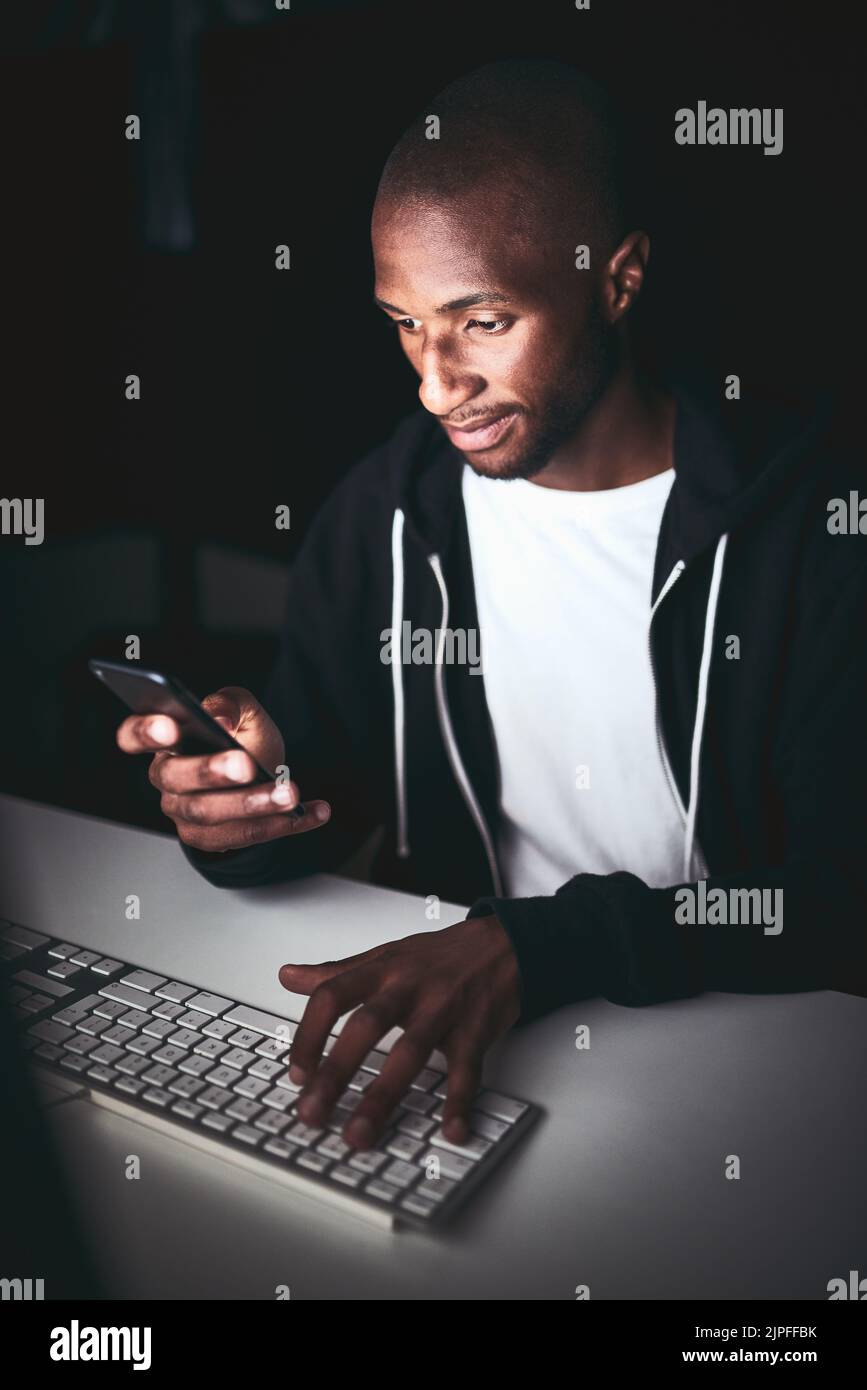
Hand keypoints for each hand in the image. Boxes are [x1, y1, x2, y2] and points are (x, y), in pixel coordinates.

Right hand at [115, 685, 330, 850]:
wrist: (261, 775)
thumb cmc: (242, 737)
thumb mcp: (243, 711)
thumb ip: (230, 703)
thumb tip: (219, 717)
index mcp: (166, 741)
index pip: (134, 734)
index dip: (144, 732)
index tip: (169, 725)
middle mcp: (167, 778)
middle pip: (177, 778)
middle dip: (212, 771)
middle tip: (247, 765)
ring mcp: (184, 812)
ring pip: (211, 814)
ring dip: (254, 804)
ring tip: (289, 793)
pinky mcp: (209, 839)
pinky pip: (245, 836)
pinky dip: (283, 825)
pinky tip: (314, 812)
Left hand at [279, 914, 520, 1148]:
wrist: (501, 944)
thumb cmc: (437, 956)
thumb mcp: (384, 955)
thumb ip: (336, 972)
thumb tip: (288, 976)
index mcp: (381, 970)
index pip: (332, 996)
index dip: (310, 1034)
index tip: (297, 1073)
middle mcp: (409, 988)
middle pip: (367, 1027)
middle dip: (336, 1072)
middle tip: (312, 1112)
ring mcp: (444, 1009)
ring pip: (411, 1052)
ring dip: (384, 1096)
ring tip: (360, 1134)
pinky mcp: (476, 1030)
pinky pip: (467, 1069)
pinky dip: (459, 1101)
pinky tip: (451, 1129)